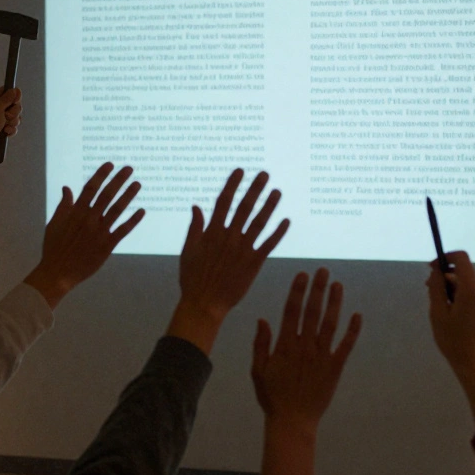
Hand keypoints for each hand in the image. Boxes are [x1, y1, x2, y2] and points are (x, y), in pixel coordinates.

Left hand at [0, 86, 22, 151]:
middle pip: (16, 103)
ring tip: (4, 126)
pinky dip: (11, 129)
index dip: (15, 95)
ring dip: (13, 122)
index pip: (9, 90)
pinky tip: (5, 132)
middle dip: (14, 112)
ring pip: (17, 115)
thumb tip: (16, 89)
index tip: (15, 101)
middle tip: (7, 116)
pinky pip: (15, 125)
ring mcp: (2, 116)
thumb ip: (7, 98)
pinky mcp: (5, 125)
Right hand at [23, 163, 143, 307]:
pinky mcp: (107, 246)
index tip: (110, 164)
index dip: (101, 174)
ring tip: (137, 184)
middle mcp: (89, 219)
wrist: (58, 273)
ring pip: (117, 209)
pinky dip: (133, 220)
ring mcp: (99, 232)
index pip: (90, 188)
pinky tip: (142, 211)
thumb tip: (67, 188)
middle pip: (106, 195)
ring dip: (128, 195)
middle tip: (129, 168)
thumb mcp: (54, 224)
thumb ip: (64, 205)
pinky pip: (123, 230)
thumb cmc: (54, 248)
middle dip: (118, 180)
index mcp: (75, 212)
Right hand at [169, 169, 289, 353]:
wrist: (204, 303)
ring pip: (259, 222)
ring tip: (278, 192)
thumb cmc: (192, 279)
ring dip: (269, 206)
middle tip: (265, 174)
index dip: (232, 185)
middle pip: (244, 207)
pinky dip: (278, 232)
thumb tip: (196, 206)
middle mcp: (229, 237)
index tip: (240, 170)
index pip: (224, 201)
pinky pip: (269, 244)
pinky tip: (287, 221)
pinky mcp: (254, 263)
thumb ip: (195, 227)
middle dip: (255, 189)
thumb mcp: (188, 250)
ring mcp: (242, 249)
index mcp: (212, 232)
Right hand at [251, 269, 362, 433]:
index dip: (298, 291)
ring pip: (330, 324)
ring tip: (338, 284)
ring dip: (335, 303)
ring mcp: (321, 357)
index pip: (292, 311)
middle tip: (323, 270)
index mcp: (285, 346)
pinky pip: (345, 346)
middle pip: (312, 312)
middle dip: (318, 289)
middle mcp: (305, 347)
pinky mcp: (335, 368)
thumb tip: (263, 319)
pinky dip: (352, 330)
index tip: (303, 275)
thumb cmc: (272, 397)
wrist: (292, 422)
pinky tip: (357, 315)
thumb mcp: (258, 371)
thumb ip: (261, 344)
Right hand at [427, 251, 474, 379]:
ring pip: (468, 283)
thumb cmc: (453, 341)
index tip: (431, 268)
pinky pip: (474, 292)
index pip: (462, 258)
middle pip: (464, 271)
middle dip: (445, 276)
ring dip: (452, 287)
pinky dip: (461, 295)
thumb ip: (436, 288)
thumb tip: (436, 271)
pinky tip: (452, 313)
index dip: (446, 258)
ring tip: (440, 306)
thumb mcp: (438, 314)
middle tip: (429, 289)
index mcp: (472, 290)